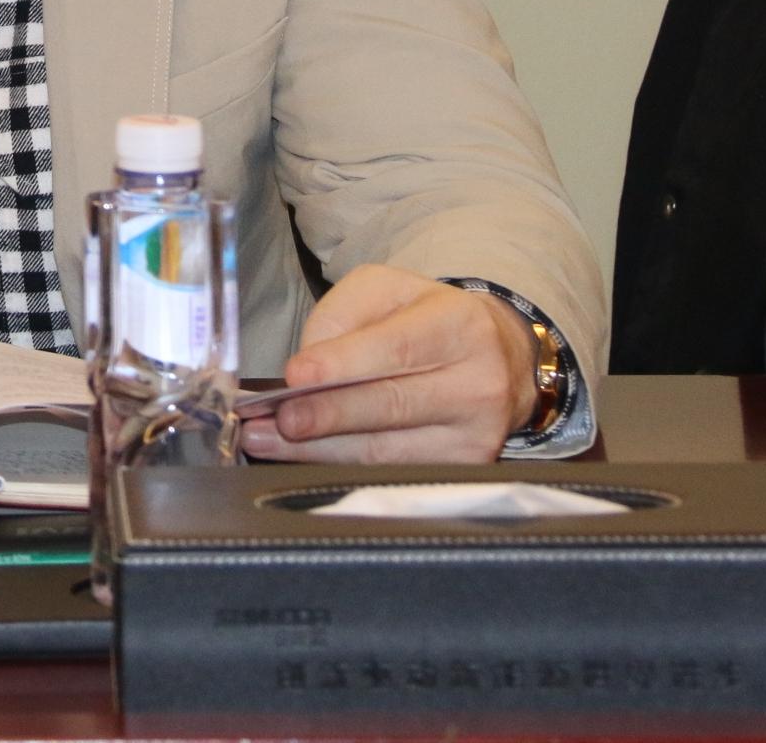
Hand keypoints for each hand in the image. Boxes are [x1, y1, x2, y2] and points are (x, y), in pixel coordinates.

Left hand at [239, 264, 534, 462]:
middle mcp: (478, 383)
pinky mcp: (465, 469)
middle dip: (325, 415)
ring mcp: (476, 434)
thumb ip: (342, 314)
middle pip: (391, 405)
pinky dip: (340, 468)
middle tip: (275, 420)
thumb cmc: (427, 321)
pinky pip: (390, 473)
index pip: (397, 348)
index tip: (295, 376)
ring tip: (267, 441)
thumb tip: (307, 365)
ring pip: (385, 450)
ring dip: (318, 449)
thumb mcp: (387, 291)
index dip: (343, 364)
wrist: (499, 360)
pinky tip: (304, 457)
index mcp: (461, 325)